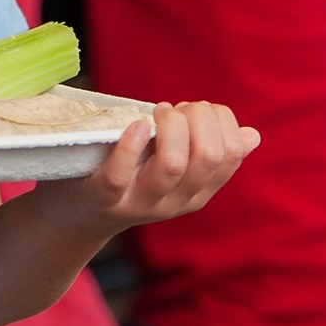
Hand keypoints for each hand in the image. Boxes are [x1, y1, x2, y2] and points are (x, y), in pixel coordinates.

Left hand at [31, 101, 257, 237]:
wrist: (74, 217)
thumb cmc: (128, 177)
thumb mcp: (172, 169)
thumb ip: (207, 153)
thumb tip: (252, 135)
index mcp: (198, 191)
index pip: (231, 154)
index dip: (221, 121)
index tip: (198, 109)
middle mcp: (175, 201)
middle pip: (207, 156)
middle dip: (197, 118)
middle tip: (175, 108)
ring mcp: (139, 202)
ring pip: (172, 166)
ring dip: (169, 127)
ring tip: (158, 113)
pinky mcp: (102, 197)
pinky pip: (119, 176)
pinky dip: (130, 146)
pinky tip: (137, 125)